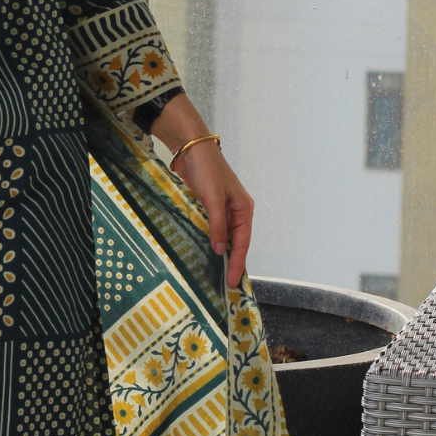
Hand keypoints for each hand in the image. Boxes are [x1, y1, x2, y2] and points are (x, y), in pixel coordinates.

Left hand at [149, 94, 253, 288]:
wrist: (191, 149)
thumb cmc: (207, 170)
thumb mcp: (213, 198)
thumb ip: (217, 224)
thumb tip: (219, 250)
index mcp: (244, 209)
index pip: (243, 242)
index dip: (238, 262)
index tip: (233, 282)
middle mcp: (236, 212)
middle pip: (236, 243)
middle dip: (232, 262)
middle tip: (227, 285)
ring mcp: (222, 210)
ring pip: (224, 238)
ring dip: (221, 254)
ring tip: (217, 276)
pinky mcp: (208, 208)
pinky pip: (212, 230)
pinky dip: (210, 242)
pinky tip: (204, 255)